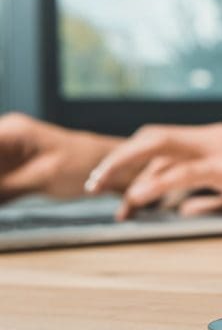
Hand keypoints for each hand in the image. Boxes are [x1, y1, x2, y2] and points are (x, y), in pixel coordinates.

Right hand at [0, 112, 119, 200]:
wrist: (105, 165)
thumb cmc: (81, 164)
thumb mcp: (39, 177)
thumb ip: (2, 186)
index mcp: (12, 131)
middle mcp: (5, 136)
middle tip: (4, 194)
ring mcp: (5, 152)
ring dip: (1, 188)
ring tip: (8, 195)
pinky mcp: (8, 167)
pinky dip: (2, 192)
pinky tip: (7, 198)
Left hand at [85, 122, 221, 219]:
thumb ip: (207, 198)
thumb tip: (184, 211)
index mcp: (214, 140)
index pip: (165, 142)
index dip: (133, 159)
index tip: (114, 185)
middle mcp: (213, 137)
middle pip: (155, 137)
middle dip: (121, 158)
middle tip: (95, 183)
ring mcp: (219, 148)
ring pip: (163, 149)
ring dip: (130, 172)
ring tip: (116, 199)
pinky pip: (184, 172)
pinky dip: (158, 184)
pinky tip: (141, 197)